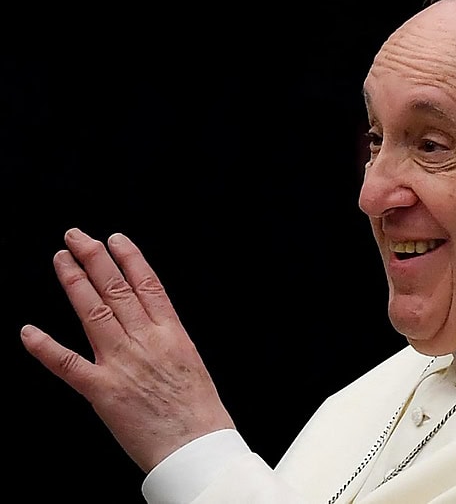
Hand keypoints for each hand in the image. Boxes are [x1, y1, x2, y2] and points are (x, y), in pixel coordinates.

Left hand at [20, 228, 235, 471]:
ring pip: (93, 313)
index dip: (129, 258)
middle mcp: (145, 341)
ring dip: (74, 283)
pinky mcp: (101, 391)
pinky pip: (68, 364)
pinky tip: (29, 331)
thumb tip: (151, 323)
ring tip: (61, 260)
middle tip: (77, 237)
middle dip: (95, 259)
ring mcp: (121, 363)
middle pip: (116, 290)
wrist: (197, 446)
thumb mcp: (191, 363)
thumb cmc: (199, 411)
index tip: (115, 239)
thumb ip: (167, 341)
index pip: (148, 285)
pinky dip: (45, 347)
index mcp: (171, 334)